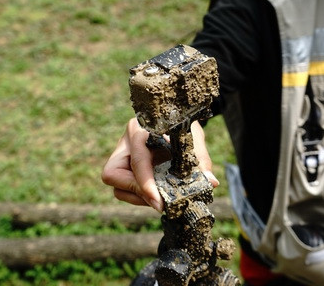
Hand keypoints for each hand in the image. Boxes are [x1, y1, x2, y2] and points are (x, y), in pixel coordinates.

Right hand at [101, 118, 218, 212]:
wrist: (179, 120)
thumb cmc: (183, 126)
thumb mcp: (193, 138)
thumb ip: (200, 158)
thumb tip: (210, 182)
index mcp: (139, 130)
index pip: (136, 162)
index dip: (145, 185)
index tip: (159, 203)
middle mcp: (125, 143)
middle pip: (113, 175)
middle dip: (137, 192)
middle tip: (160, 202)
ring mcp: (122, 156)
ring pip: (117, 186)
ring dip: (139, 197)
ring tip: (162, 198)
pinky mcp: (124, 168)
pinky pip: (124, 189)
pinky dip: (140, 196)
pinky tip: (158, 193)